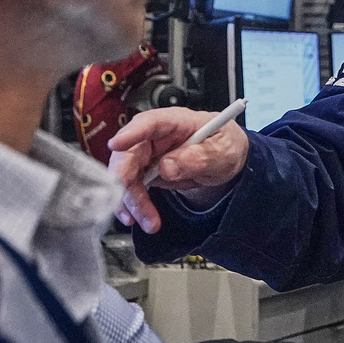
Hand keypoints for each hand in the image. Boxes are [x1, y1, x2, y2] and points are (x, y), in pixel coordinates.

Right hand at [107, 107, 249, 233]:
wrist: (227, 159)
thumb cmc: (224, 145)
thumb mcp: (222, 151)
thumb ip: (198, 157)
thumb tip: (167, 167)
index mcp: (177, 121)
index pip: (150, 122)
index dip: (131, 133)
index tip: (116, 145)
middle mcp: (156, 136)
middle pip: (129, 154)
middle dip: (125, 181)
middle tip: (133, 203)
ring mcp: (149, 153)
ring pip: (127, 176)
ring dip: (132, 201)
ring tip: (149, 221)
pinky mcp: (146, 171)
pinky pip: (133, 188)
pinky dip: (135, 205)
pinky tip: (143, 218)